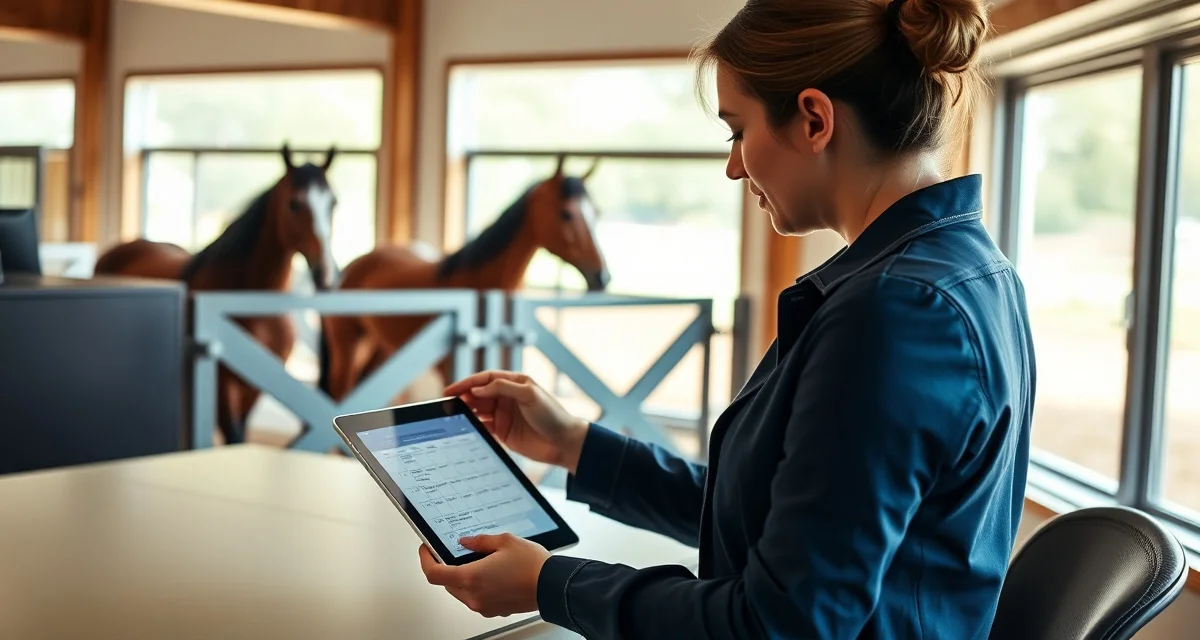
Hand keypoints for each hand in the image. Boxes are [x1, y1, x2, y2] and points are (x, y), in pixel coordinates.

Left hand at [418, 534, 550, 617]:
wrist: (553, 586)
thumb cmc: (532, 566)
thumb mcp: (504, 541)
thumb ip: (479, 541)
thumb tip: (466, 542)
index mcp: (471, 578)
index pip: (434, 574)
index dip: (425, 560)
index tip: (427, 550)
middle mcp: (474, 596)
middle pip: (446, 583)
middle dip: (446, 567)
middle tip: (452, 551)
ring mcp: (483, 606)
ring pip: (460, 591)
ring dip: (461, 577)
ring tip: (477, 560)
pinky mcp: (494, 610)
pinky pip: (476, 597)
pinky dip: (476, 585)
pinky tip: (490, 573)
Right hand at [445, 371, 588, 473]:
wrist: (564, 443)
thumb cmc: (552, 415)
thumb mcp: (529, 395)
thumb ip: (503, 388)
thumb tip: (478, 389)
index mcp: (514, 383)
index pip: (486, 379)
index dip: (468, 382)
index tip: (452, 389)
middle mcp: (507, 398)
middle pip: (479, 394)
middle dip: (464, 397)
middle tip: (449, 403)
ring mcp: (504, 415)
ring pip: (479, 410)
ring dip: (467, 411)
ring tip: (454, 415)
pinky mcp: (503, 432)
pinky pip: (483, 426)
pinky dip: (473, 425)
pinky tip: (465, 426)